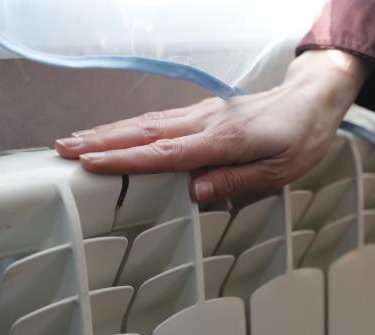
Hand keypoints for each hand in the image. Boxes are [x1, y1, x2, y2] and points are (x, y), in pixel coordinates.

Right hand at [55, 49, 370, 202]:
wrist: (311, 100)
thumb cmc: (299, 138)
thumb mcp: (278, 171)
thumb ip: (235, 181)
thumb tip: (194, 193)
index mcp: (222, 141)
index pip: (164, 153)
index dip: (125, 160)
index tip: (90, 163)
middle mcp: (204, 124)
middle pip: (143, 133)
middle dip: (101, 141)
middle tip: (63, 149)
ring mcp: (201, 115)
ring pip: (146, 123)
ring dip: (109, 132)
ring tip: (76, 140)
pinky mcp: (202, 114)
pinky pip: (159, 120)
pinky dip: (130, 127)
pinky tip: (116, 133)